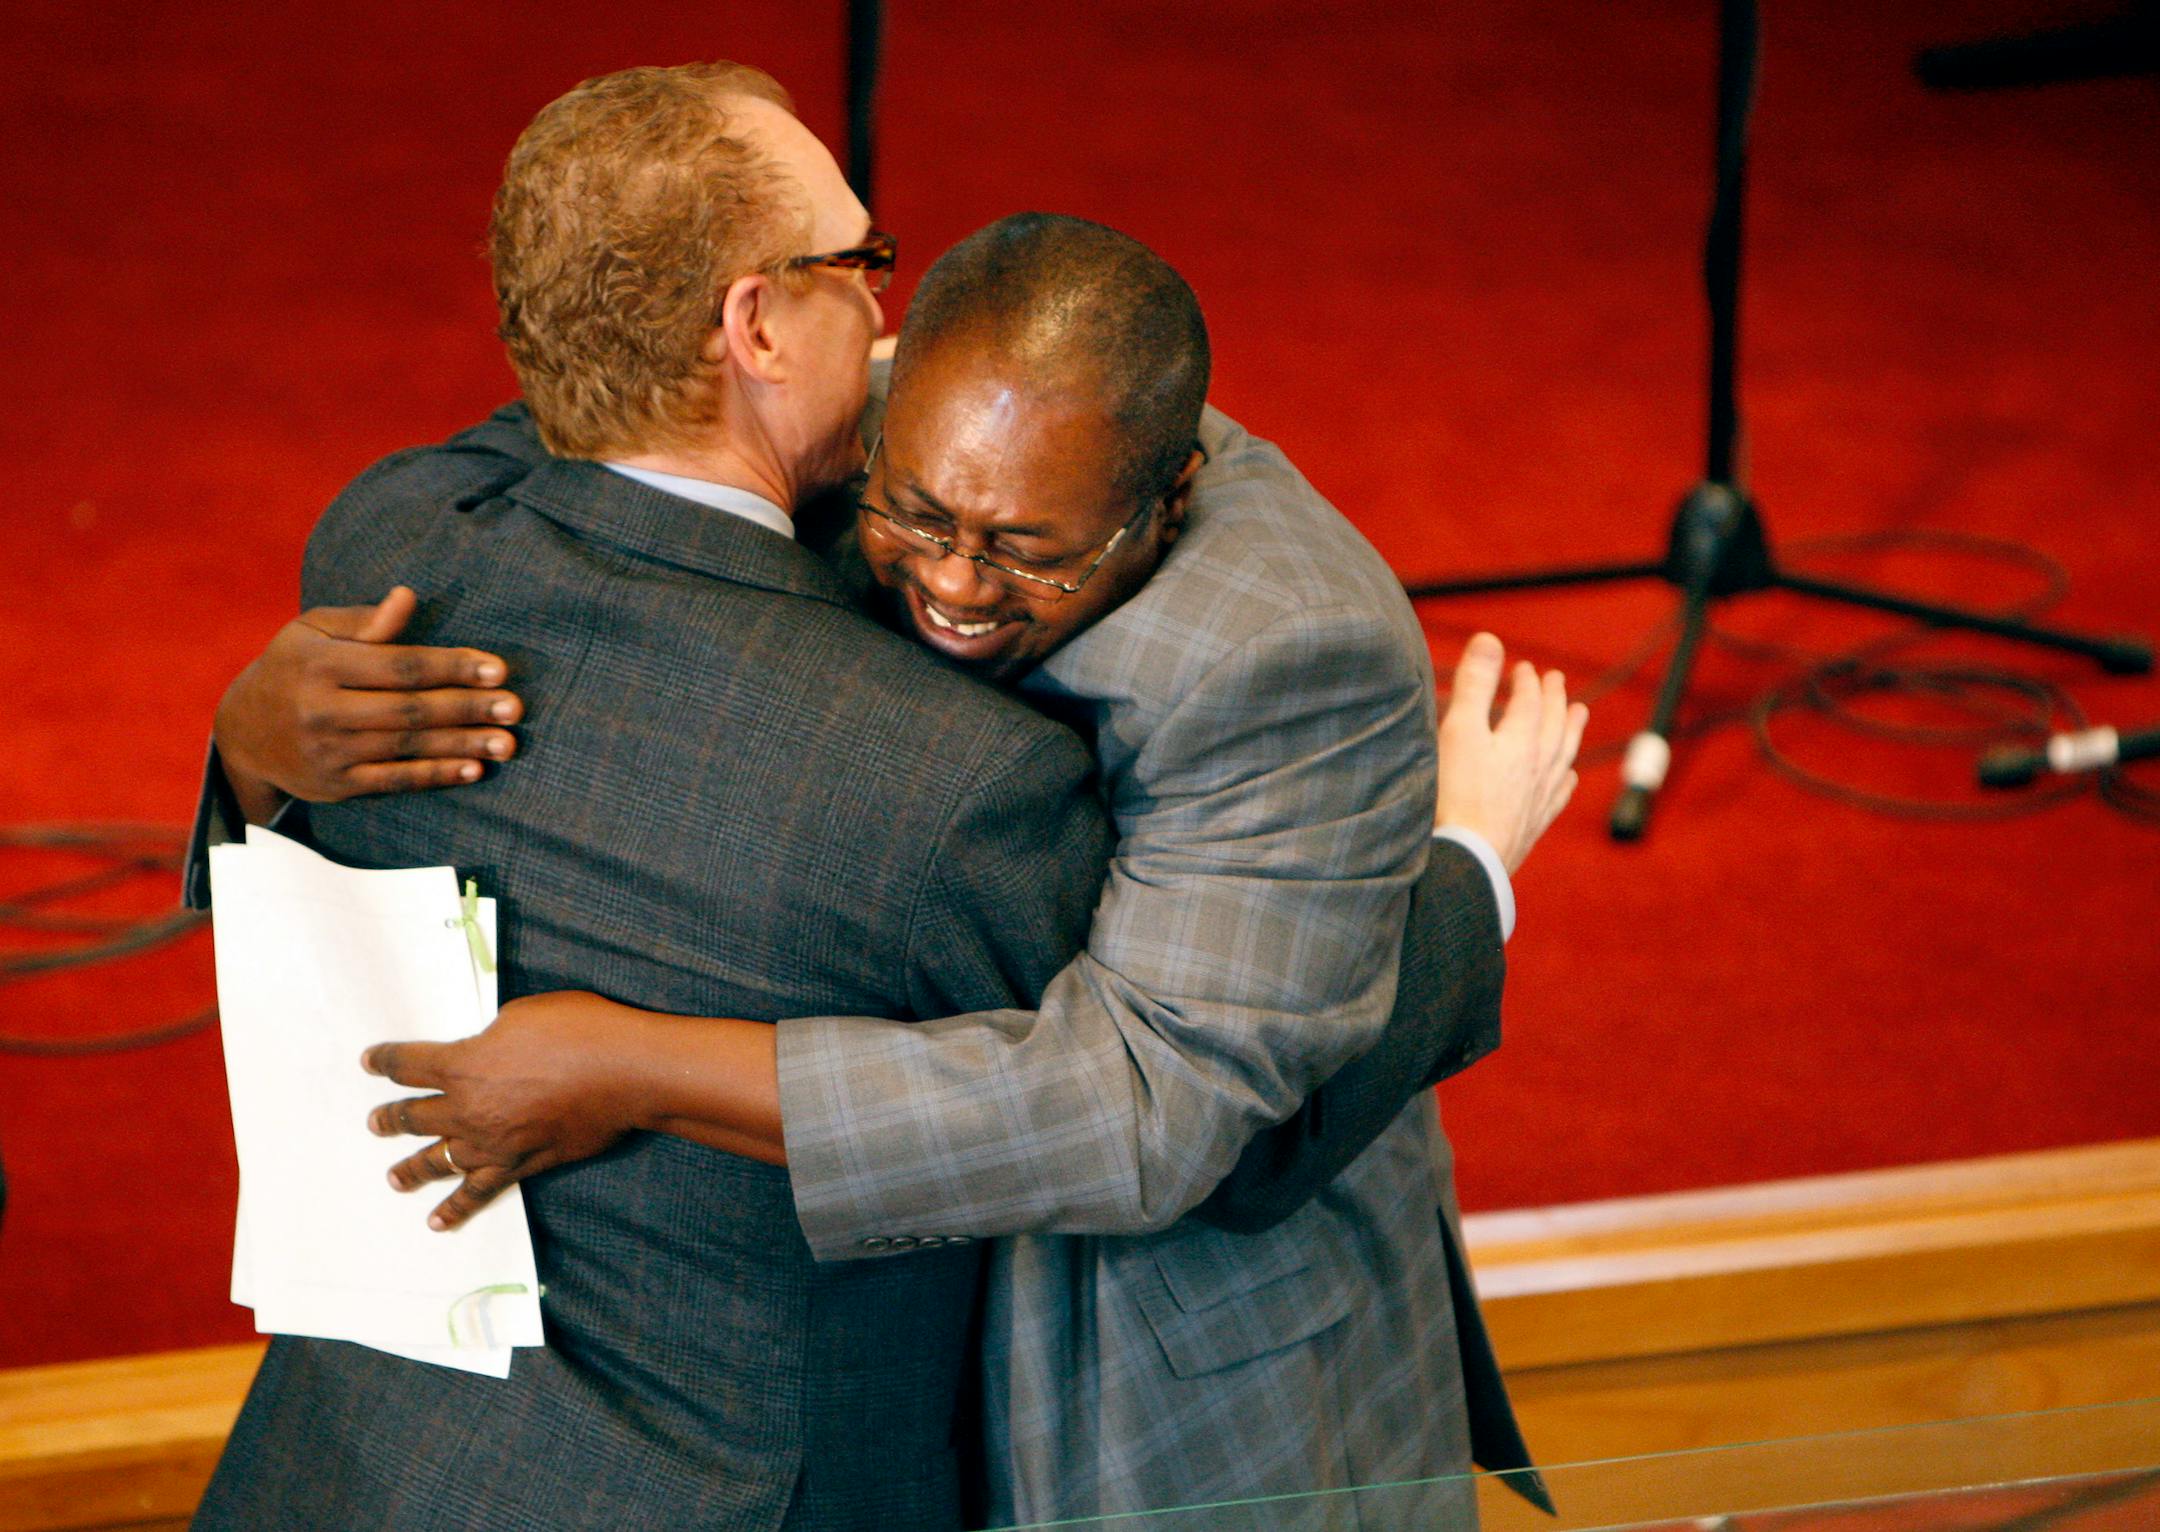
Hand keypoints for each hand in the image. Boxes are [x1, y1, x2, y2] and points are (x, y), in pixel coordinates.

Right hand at [213, 587, 523, 818]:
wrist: (242, 733)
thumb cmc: (292, 667)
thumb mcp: (312, 630)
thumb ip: (364, 620)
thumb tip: (408, 597)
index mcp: (320, 665)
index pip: (399, 666)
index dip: (452, 667)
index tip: (498, 669)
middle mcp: (322, 710)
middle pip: (409, 709)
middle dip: (468, 708)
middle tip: (516, 708)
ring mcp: (329, 752)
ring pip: (408, 748)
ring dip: (463, 745)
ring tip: (508, 743)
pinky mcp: (336, 785)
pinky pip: (394, 781)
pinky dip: (436, 776)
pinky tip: (473, 769)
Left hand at [363, 991, 653, 1230]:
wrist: (624, 1073)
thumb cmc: (579, 1031)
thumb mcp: (524, 1015)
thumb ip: (494, 1036)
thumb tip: (490, 1052)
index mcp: (463, 1064)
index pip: (409, 1064)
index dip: (384, 1062)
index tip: (369, 1062)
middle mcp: (468, 1109)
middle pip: (415, 1116)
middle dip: (391, 1119)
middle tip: (376, 1124)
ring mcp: (492, 1143)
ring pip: (438, 1160)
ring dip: (411, 1170)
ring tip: (395, 1178)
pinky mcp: (520, 1165)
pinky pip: (479, 1192)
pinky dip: (455, 1209)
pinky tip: (437, 1221)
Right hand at [1435, 633, 1587, 873]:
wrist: (1466, 859)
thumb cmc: (1455, 796)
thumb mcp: (1458, 731)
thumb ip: (1475, 684)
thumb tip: (1492, 639)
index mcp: (1521, 740)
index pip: (1530, 701)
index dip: (1527, 681)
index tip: (1523, 667)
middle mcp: (1539, 767)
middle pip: (1554, 725)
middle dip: (1555, 699)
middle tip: (1558, 681)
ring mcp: (1539, 797)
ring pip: (1564, 756)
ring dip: (1571, 731)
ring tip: (1580, 715)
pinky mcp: (1533, 825)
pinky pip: (1559, 795)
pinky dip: (1565, 778)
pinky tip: (1567, 777)